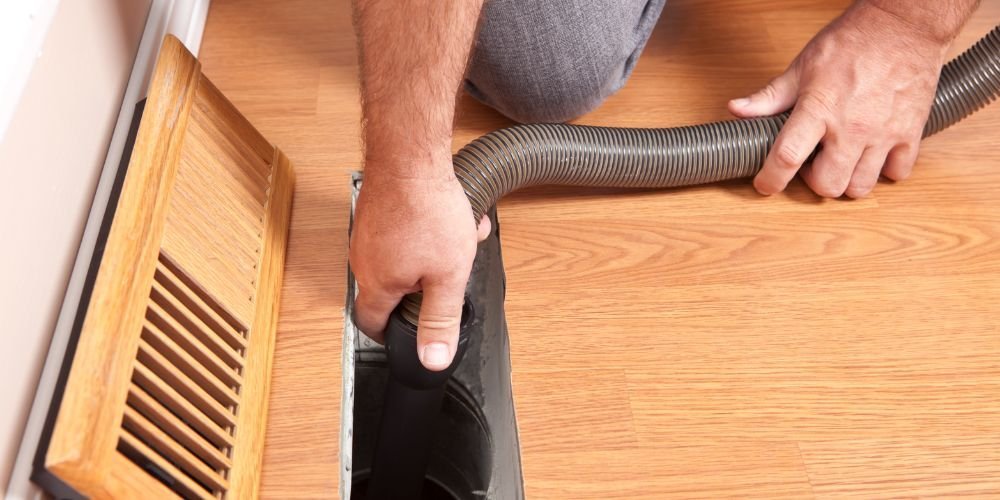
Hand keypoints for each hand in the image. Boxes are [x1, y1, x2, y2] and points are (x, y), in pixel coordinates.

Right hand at [350, 168, 489, 370]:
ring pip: (402, 258)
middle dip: (424, 288)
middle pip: (391, 289)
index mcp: (376, 283)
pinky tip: (451, 218)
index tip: (401, 337)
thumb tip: (432, 360)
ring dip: (432, 257)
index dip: (388, 336)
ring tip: (458, 241)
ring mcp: (366, 233)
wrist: (411, 156)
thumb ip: (440, 320)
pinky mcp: (376, 211)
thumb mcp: (447, 277)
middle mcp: (363, 260)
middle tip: (448, 279)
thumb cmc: (428, 210)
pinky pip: (402, 233)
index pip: (370, 324)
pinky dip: (426, 232)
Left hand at [729, 1, 949, 197]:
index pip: (787, 156)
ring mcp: (883, 133)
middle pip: (828, 185)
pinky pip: (897, 174)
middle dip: (814, 183)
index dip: (771, 179)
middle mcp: (851, 126)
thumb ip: (770, 96)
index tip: (765, 184)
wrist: (904, 24)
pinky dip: (884, 171)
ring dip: (847, 180)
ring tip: (842, 159)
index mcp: (818, 108)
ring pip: (860, 187)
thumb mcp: (802, 67)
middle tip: (812, 164)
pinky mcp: (910, 132)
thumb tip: (737, 109)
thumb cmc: (853, 41)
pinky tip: (873, 154)